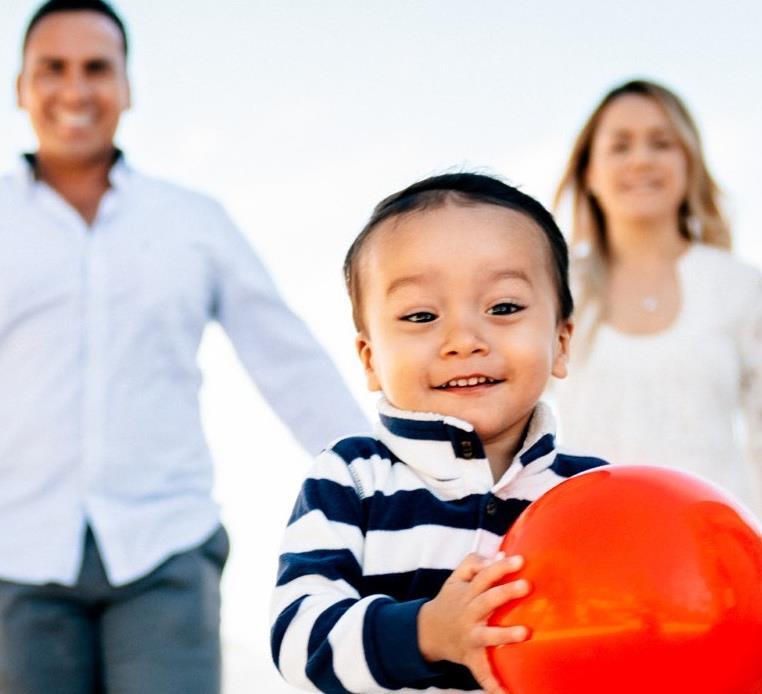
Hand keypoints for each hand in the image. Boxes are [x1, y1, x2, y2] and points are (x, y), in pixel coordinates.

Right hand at [417, 552, 529, 693]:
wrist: (427, 631)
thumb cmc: (450, 600)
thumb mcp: (455, 578)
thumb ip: (474, 563)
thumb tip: (499, 554)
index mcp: (467, 592)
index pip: (485, 575)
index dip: (501, 567)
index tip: (521, 560)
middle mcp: (469, 612)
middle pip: (488, 600)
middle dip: (506, 593)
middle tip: (526, 586)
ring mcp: (470, 636)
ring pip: (487, 634)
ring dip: (505, 634)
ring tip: (525, 632)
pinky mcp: (471, 656)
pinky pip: (482, 671)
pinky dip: (493, 684)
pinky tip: (508, 693)